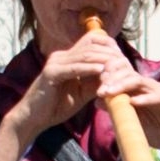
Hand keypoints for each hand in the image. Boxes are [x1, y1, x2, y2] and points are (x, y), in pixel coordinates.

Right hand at [15, 26, 139, 139]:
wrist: (33, 119)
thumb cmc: (56, 106)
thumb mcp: (82, 93)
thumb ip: (96, 82)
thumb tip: (115, 76)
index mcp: (67, 58)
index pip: (91, 41)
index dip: (109, 46)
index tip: (124, 58)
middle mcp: (61, 56)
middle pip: (91, 46)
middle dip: (110, 53)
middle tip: (125, 62)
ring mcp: (55, 63)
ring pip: (84, 55)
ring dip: (103, 61)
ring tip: (119, 66)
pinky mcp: (51, 73)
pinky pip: (74, 68)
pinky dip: (89, 69)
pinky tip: (102, 71)